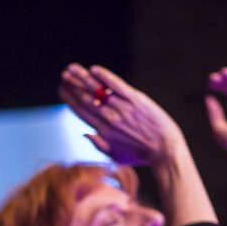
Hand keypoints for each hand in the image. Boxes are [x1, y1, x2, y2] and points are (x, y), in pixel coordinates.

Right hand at [58, 63, 185, 166]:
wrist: (165, 150)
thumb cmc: (141, 156)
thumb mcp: (117, 157)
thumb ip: (99, 145)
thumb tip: (84, 134)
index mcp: (104, 132)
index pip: (81, 111)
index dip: (69, 99)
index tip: (61, 90)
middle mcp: (111, 118)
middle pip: (86, 98)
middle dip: (73, 85)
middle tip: (64, 76)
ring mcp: (123, 107)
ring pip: (98, 90)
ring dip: (83, 78)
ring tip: (71, 69)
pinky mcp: (136, 99)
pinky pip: (116, 85)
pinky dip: (104, 77)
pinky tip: (94, 69)